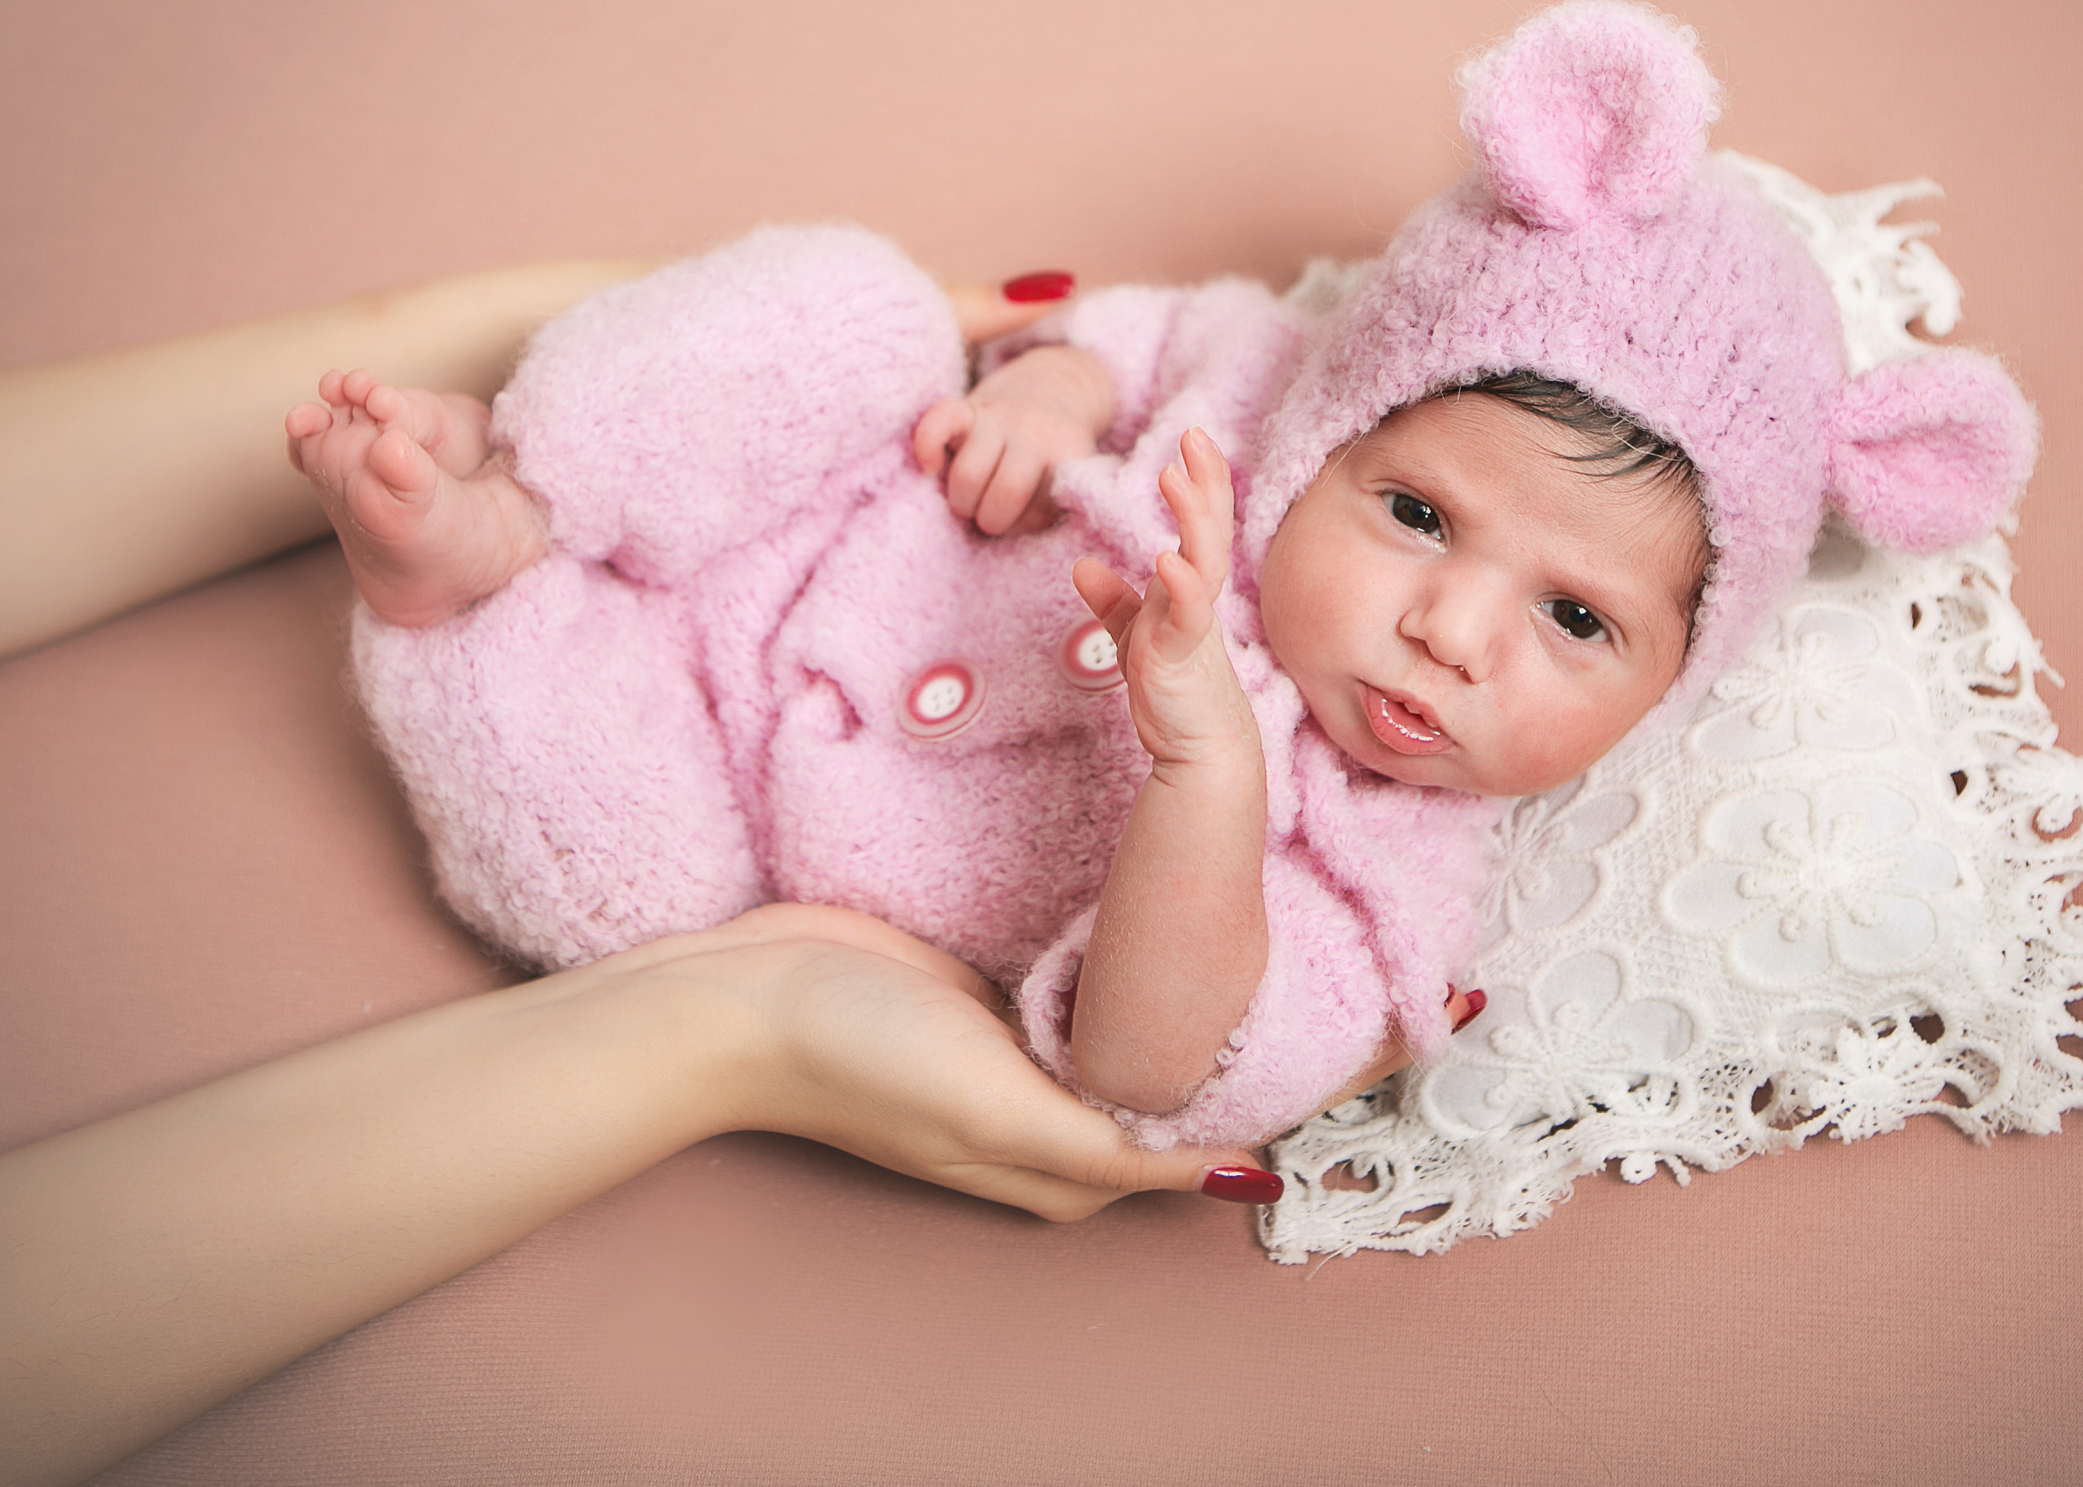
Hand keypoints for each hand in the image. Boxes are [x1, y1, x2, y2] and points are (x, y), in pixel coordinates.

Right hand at [603, 905, 1267, 1220]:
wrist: (743, 997)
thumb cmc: (863, 1060)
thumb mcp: (999, 1111)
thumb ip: (1115, 1146)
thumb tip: (1243, 1180)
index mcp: (1068, 1166)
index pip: (1198, 1141)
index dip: (1263, 1090)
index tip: (1338, 1025)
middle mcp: (1054, 1114)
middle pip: (1170, 1082)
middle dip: (1230, 1029)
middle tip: (1305, 943)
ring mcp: (1022, 1050)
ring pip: (1129, 1027)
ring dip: (1178, 987)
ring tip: (1256, 913)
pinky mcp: (993, 990)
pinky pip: (1078, 978)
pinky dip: (1120, 953)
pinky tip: (1159, 903)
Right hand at [912, 346, 1114, 535]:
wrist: (1056, 383)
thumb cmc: (1051, 454)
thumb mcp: (1069, 481)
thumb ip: (1047, 508)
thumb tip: (1000, 531)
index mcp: (1065, 459)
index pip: (1040, 513)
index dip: (1025, 525)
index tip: (1025, 517)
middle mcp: (1034, 435)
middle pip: (1006, 494)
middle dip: (991, 519)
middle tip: (991, 515)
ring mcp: (999, 419)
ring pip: (967, 476)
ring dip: (962, 502)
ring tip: (969, 500)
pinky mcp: (967, 408)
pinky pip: (939, 421)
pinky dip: (927, 447)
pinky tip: (931, 467)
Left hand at [1071, 428, 1256, 766]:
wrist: (1199, 751)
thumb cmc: (1175, 693)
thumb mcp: (1137, 635)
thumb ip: (1113, 600)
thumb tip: (1083, 564)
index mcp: (1189, 588)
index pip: (1202, 524)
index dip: (1201, 481)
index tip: (1194, 439)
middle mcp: (1198, 598)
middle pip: (1211, 528)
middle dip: (1205, 481)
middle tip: (1193, 434)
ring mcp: (1196, 625)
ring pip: (1203, 561)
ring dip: (1191, 519)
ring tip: (1174, 478)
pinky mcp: (1185, 656)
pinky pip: (1186, 615)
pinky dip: (1179, 587)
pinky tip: (1167, 560)